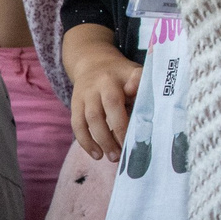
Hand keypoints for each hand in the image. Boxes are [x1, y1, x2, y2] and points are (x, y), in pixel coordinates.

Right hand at [67, 37, 140, 159]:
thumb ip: (141, 88)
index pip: (119, 96)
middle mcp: (97, 86)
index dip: (125, 114)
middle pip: (102, 111)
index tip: (136, 132)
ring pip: (88, 120)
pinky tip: (97, 154)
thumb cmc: (120, 74)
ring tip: (113, 157)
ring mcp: (84, 96)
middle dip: (114, 133)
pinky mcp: (75, 105)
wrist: (92, 62)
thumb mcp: (134, 73)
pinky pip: (77, 125)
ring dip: (101, 141)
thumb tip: (144, 107)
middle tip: (125, 153)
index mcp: (114, 79)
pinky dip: (86, 142)